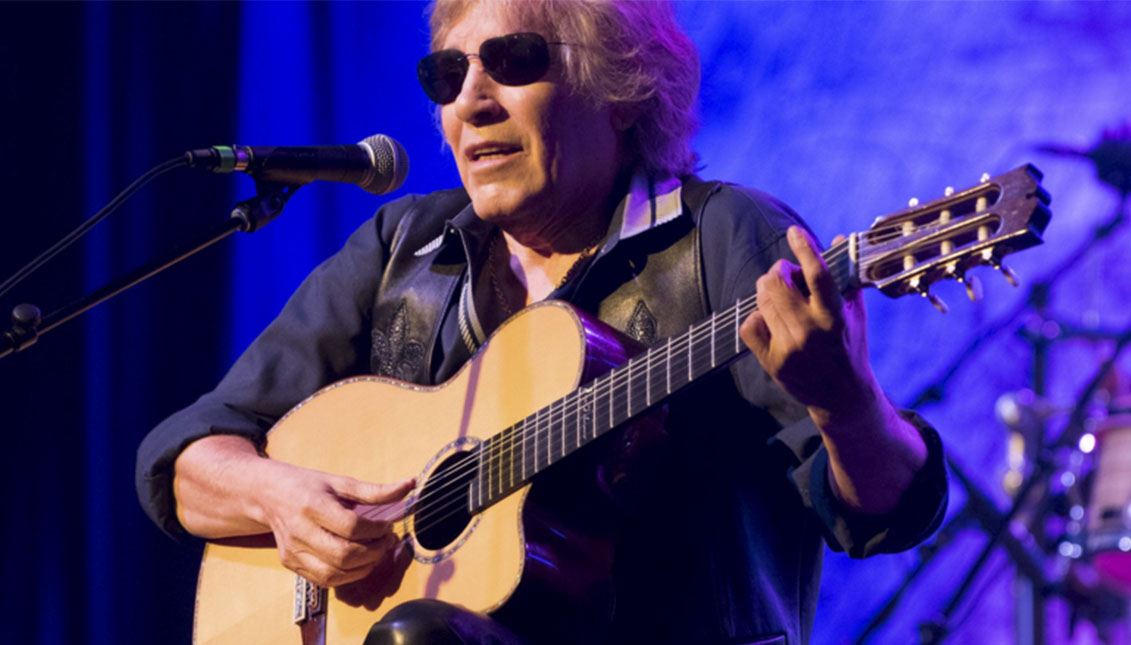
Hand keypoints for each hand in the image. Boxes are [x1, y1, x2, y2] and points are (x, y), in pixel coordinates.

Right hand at [250, 460, 413, 587]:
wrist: (270, 495)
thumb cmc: (308, 486)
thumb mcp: (341, 482)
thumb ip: (376, 490)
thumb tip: (409, 486)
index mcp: (312, 505)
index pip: (351, 526)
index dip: (376, 529)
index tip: (387, 525)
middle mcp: (299, 531)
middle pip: (343, 555)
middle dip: (373, 552)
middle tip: (386, 541)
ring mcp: (293, 552)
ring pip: (333, 574)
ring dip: (363, 568)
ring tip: (375, 552)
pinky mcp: (291, 565)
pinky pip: (324, 581)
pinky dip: (347, 576)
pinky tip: (358, 562)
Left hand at [739, 226, 877, 425]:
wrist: (843, 396)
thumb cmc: (850, 347)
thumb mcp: (855, 313)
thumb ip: (847, 277)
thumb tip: (838, 238)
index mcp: (835, 316)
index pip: (818, 274)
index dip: (805, 249)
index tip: (795, 232)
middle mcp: (810, 331)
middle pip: (777, 283)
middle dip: (778, 272)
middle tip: (787, 276)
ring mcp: (789, 347)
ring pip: (761, 300)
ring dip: (767, 290)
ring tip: (781, 298)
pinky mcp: (773, 361)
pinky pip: (750, 324)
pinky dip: (757, 316)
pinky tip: (771, 320)